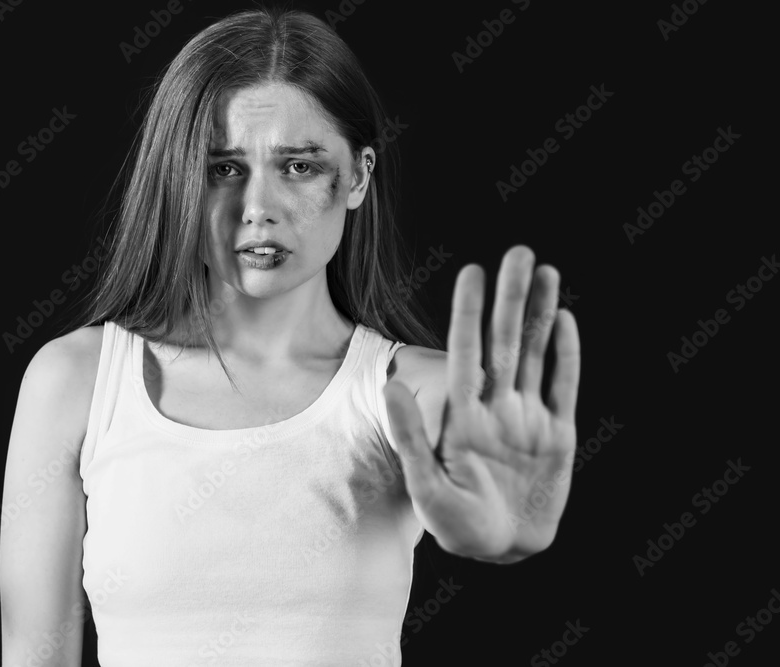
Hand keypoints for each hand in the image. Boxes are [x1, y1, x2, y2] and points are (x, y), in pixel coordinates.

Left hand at [384, 245, 580, 560]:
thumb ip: (411, 436)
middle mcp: (496, 407)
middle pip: (504, 342)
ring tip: (546, 271)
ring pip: (535, 354)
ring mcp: (528, 418)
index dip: (469, 313)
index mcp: (463, 415)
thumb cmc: (456, 523)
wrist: (501, 550)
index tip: (472, 273)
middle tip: (519, 253)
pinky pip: (563, 387)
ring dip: (540, 314)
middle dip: (511, 299)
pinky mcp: (558, 435)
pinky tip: (565, 320)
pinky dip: (566, 356)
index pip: (467, 352)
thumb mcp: (426, 485)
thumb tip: (390, 386)